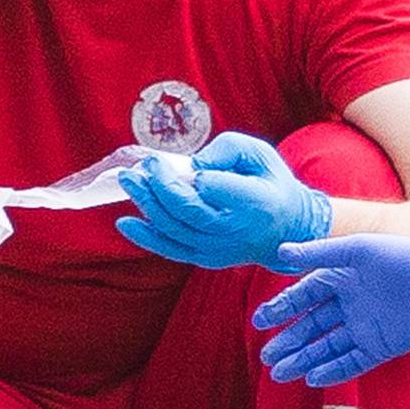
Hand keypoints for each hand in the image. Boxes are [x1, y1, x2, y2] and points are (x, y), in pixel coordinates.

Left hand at [117, 133, 331, 270]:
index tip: (179, 162)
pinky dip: (145, 236)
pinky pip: (170, 249)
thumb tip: (193, 167)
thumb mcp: (258, 153)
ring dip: (146, 203)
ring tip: (128, 179)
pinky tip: (124, 222)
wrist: (285, 228)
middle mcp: (234, 230)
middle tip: (144, 164)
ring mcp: (218, 248)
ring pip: (173, 228)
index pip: (215, 188)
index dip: (195, 175)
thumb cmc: (267, 182)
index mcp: (255, 202)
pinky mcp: (205, 258)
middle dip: (159, 185)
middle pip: (186, 210)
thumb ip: (227, 149)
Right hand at [253, 232, 409, 386]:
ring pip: (326, 348)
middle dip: (288, 341)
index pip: (304, 296)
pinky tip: (311, 378)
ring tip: (279, 373)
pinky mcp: (380, 347)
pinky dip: (332, 370)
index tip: (260, 321)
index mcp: (342, 278)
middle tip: (265, 356)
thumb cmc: (401, 257)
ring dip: (303, 359)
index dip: (282, 309)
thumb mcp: (356, 250)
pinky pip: (350, 362)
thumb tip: (280, 251)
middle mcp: (349, 305)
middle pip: (312, 327)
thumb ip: (318, 253)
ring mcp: (364, 328)